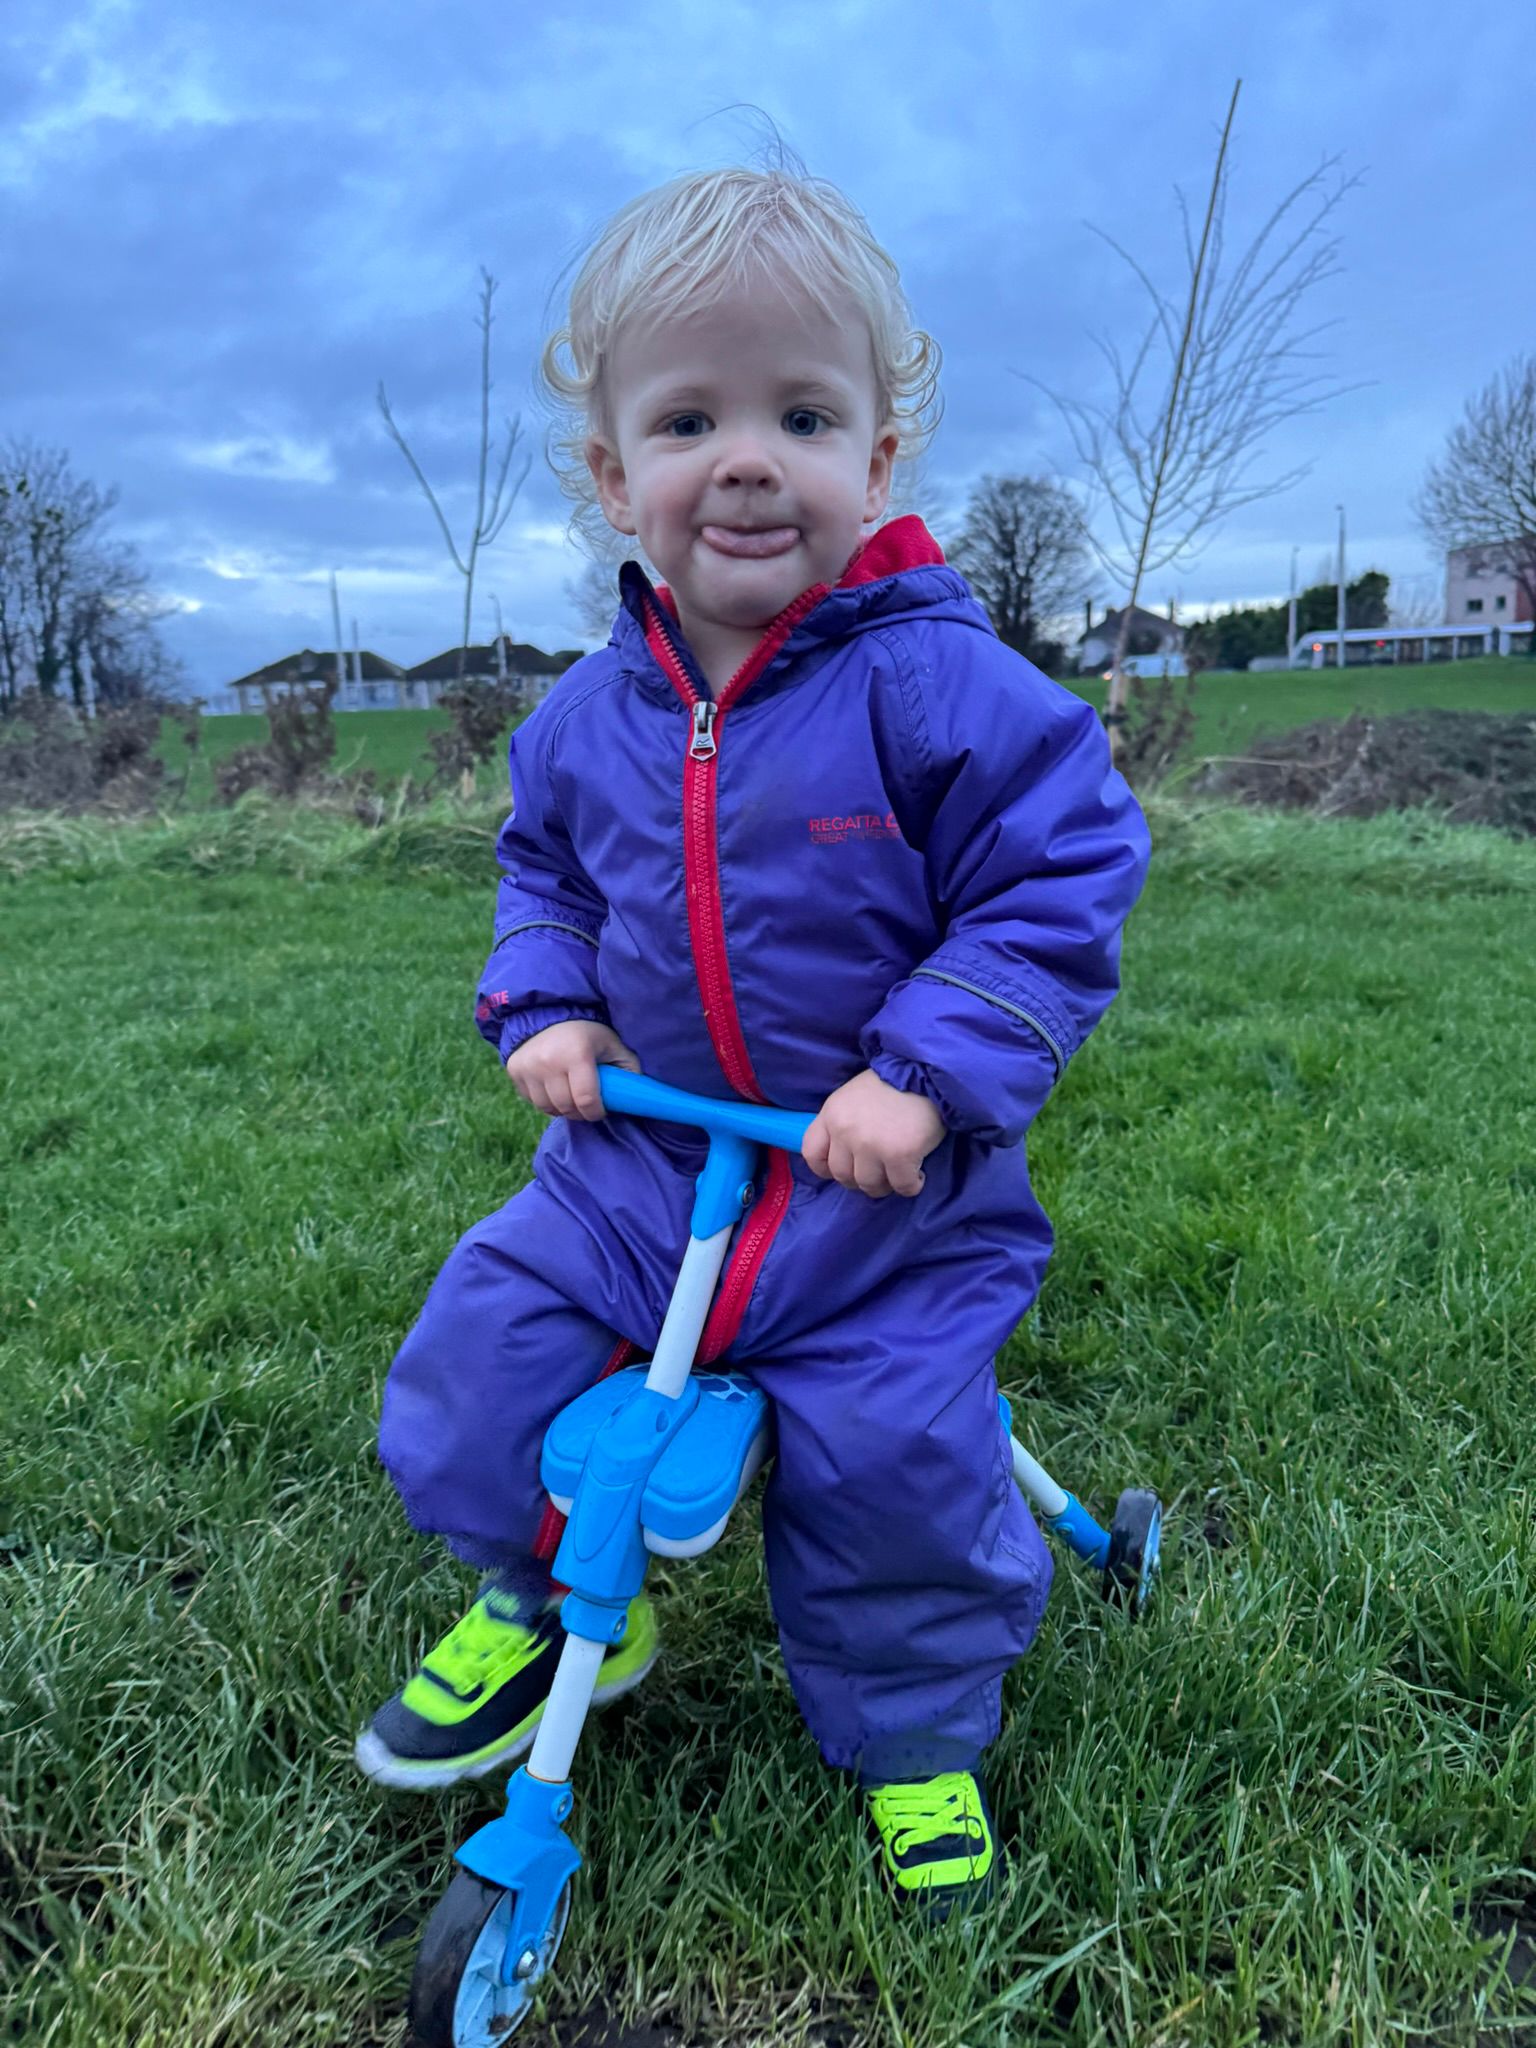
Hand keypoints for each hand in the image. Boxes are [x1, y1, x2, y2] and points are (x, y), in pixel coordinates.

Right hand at [505, 1020, 639, 1120]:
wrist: (549, 1013)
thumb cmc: (588, 1031)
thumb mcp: (612, 1044)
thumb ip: (628, 1068)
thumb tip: (641, 1094)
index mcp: (577, 1055)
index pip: (586, 1100)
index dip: (596, 1112)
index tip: (601, 1111)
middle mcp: (548, 1062)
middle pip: (566, 1107)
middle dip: (580, 1112)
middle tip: (587, 1106)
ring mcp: (528, 1067)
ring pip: (546, 1107)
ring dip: (561, 1108)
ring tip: (571, 1098)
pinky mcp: (514, 1070)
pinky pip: (530, 1100)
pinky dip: (544, 1100)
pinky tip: (554, 1089)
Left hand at [802, 1068, 945, 1198]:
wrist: (926, 1071)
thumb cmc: (892, 1083)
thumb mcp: (852, 1096)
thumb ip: (843, 1122)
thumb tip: (846, 1155)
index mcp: (831, 1114)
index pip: (812, 1153)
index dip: (826, 1168)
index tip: (846, 1169)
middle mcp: (845, 1131)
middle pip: (842, 1175)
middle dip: (861, 1180)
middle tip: (880, 1172)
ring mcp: (870, 1145)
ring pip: (869, 1185)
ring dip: (885, 1185)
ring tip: (899, 1174)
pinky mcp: (899, 1155)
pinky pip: (901, 1186)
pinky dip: (911, 1186)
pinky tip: (918, 1175)